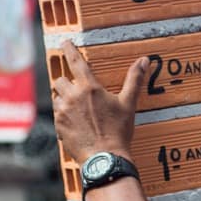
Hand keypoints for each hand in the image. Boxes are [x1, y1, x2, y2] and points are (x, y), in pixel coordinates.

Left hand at [51, 41, 149, 161]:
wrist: (105, 157)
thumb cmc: (118, 131)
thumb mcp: (128, 104)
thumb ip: (134, 80)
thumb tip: (144, 60)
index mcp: (89, 87)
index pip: (75, 61)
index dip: (69, 49)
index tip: (64, 42)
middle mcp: (72, 96)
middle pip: (60, 80)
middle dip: (67, 83)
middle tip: (77, 92)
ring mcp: (63, 111)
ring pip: (56, 97)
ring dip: (63, 99)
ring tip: (77, 110)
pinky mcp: (58, 125)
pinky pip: (56, 114)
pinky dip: (63, 116)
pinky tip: (76, 124)